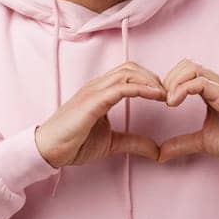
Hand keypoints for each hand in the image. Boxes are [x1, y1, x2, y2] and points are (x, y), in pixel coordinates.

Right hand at [34, 62, 166, 167]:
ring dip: (152, 81)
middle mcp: (97, 86)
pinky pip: (122, 88)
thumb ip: (133, 142)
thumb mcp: (111, 143)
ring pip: (128, 73)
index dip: (149, 80)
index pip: (128, 73)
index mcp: (100, 92)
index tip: (166, 95)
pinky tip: (157, 96)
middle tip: (170, 93)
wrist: (47, 151)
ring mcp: (94, 91)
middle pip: (131, 68)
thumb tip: (156, 150)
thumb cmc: (72, 143)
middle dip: (154, 77)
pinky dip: (142, 89)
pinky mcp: (92, 101)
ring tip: (167, 95)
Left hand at [156, 58, 218, 163]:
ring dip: (174, 83)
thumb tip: (161, 154)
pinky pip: (202, 84)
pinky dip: (183, 89)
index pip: (187, 71)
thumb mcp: (204, 142)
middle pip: (187, 65)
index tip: (161, 102)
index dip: (169, 82)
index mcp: (213, 90)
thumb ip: (183, 143)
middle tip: (163, 100)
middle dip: (169, 79)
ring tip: (169, 102)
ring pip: (193, 69)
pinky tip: (174, 103)